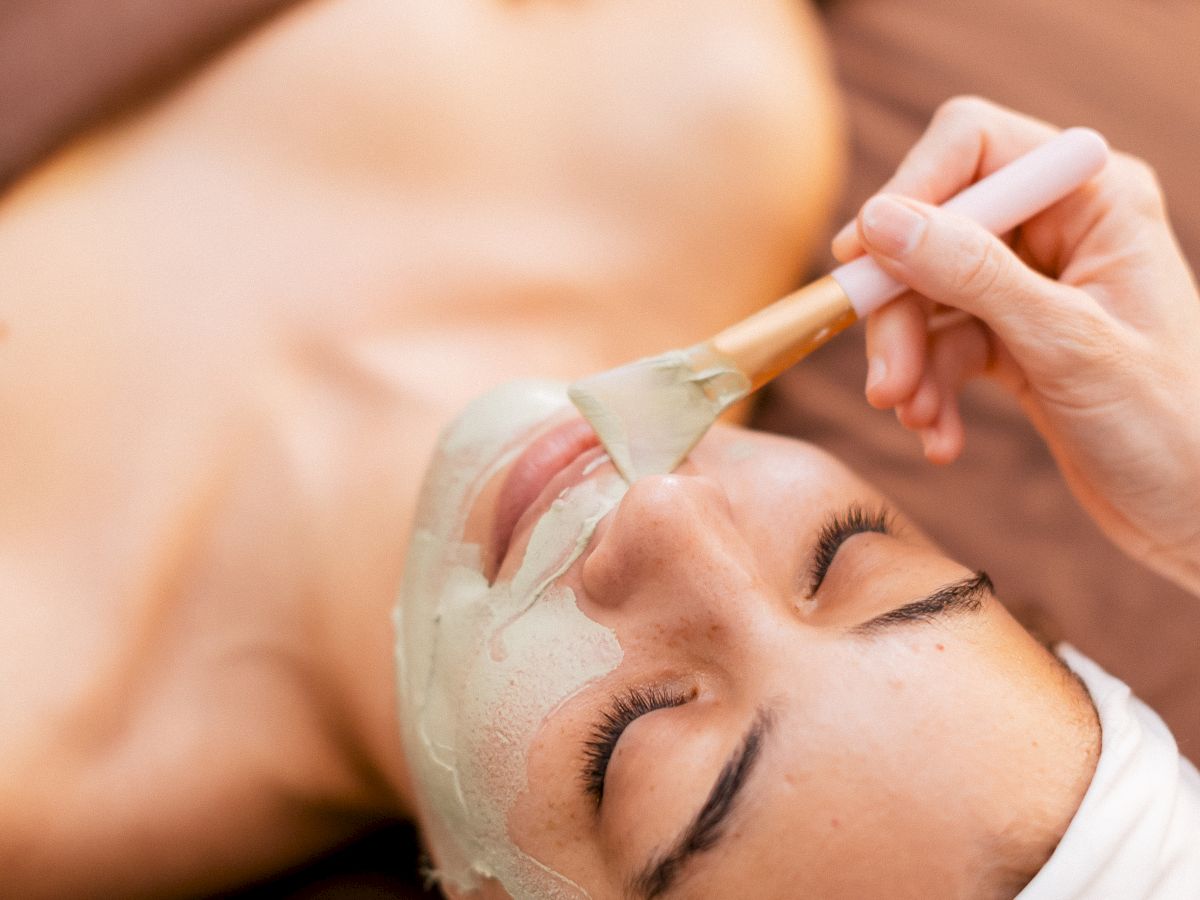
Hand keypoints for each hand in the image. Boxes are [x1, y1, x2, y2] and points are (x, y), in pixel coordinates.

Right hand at [832, 96, 1199, 594]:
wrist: (1197, 513)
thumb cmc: (1171, 426)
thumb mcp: (1066, 345)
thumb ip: (972, 275)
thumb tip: (879, 221)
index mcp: (1094, 197)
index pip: (973, 147)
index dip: (908, 191)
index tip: (860, 259)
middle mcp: (1059, 227)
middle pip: (932, 230)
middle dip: (901, 309)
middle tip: (885, 381)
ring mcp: (1030, 283)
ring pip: (925, 294)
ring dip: (909, 360)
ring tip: (916, 417)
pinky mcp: (1011, 336)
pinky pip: (940, 344)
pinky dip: (929, 389)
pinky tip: (940, 437)